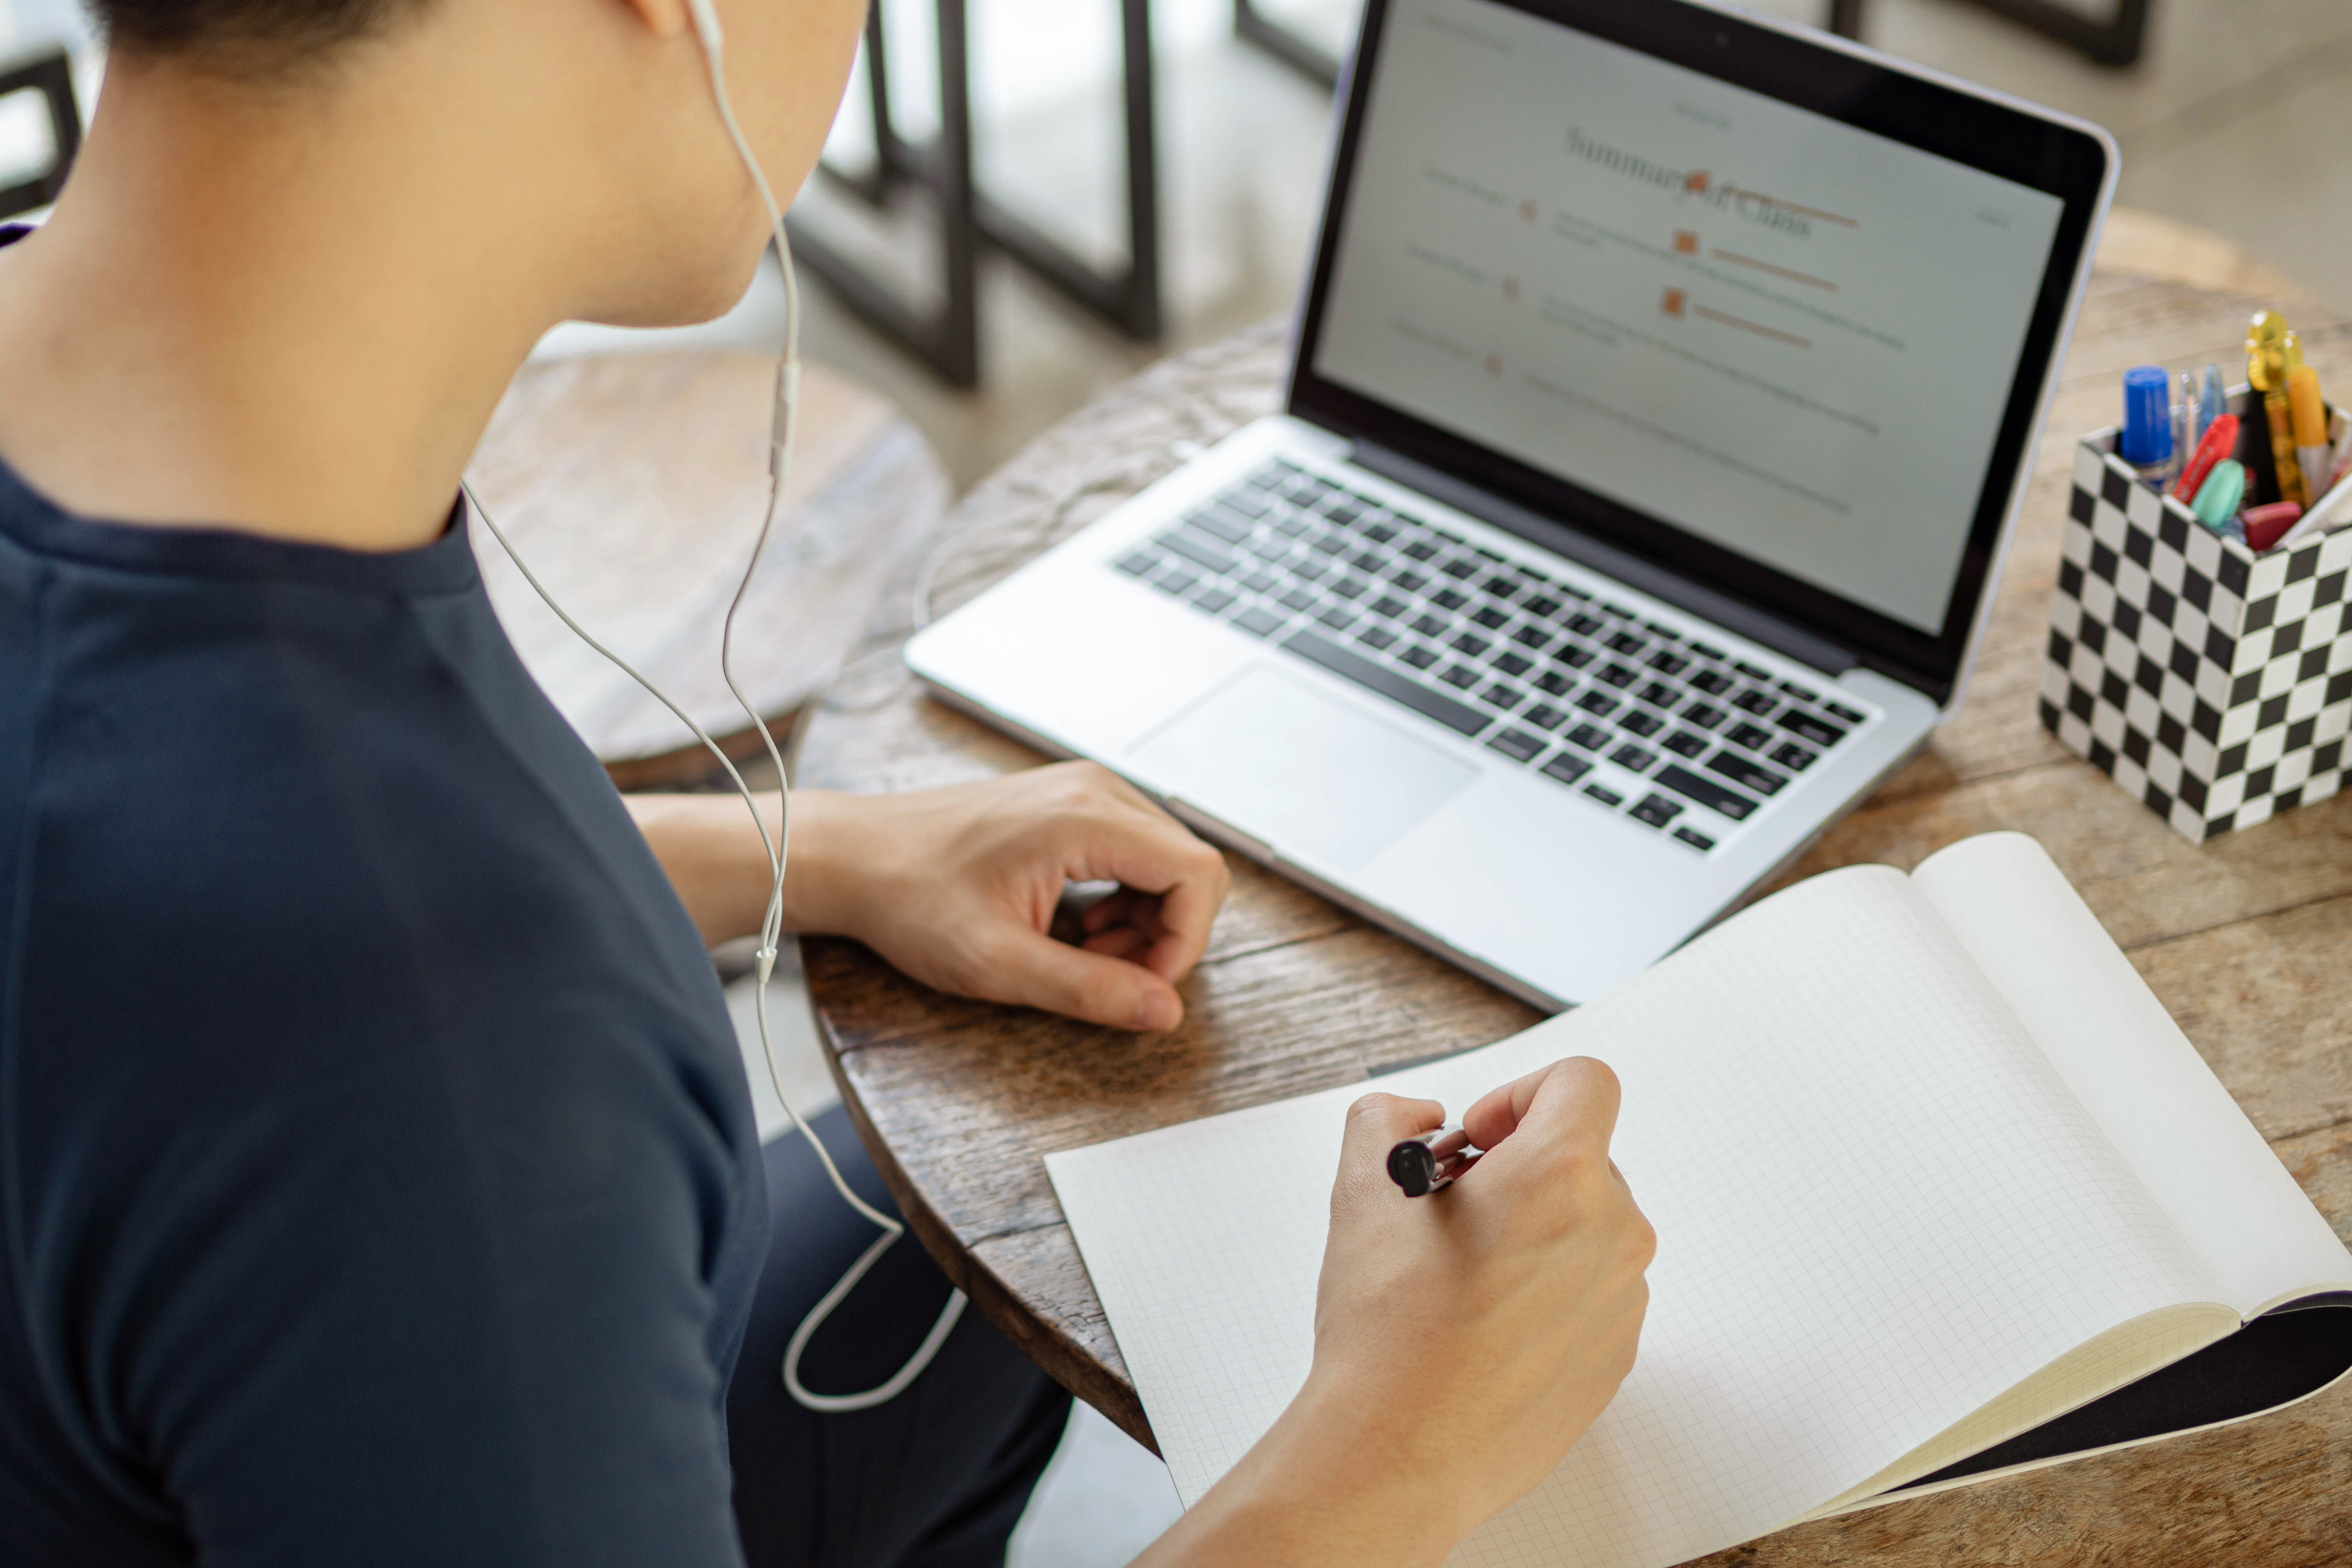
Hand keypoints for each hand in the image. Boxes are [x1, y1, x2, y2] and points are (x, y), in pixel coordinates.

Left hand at [784, 762, 1231, 1030]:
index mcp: (1086, 817)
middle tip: (1105, 975)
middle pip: (1188, 867)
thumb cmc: (910, 898)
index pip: (1197, 875)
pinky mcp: (1069, 804)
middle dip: (1164, 935)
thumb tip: (1163, 1011)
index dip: (1186, 942)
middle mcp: (1095, 790)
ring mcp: (1083, 791)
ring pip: (1164, 862)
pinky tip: (1077, 929)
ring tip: (1082, 955)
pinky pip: (1132, 853)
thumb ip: (1089, 990)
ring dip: (1143, 922)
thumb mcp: (998, 963)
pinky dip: (1122, 900)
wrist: (854, 856)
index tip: (1141, 987)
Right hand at [1139, 1058, 1652, 1566]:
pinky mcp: (1615, 1356)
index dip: (1522, 1093)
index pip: (1583, 1081)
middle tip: (1451, 1211)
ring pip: (1586, 1229)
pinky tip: (1482, 1327)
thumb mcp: (1363, 1189)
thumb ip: (1386, 1118)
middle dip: (1517, 1169)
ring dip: (1532, 1232)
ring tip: (1461, 1278)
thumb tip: (1418, 1117)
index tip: (1479, 1139)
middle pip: (1580, 1159)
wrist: (1399, 1450)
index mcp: (1560, 1175)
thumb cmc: (1388, 1328)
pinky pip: (1589, 1294)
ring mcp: (1620, 1300)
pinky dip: (1545, 1293)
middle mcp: (1611, 1233)